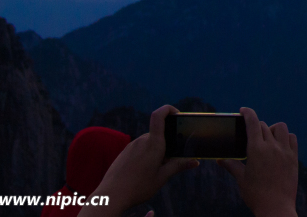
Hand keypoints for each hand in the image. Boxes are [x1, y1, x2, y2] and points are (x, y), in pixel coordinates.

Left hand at [79, 105, 198, 215]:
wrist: (111, 196)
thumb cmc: (138, 187)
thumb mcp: (162, 177)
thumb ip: (178, 166)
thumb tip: (195, 162)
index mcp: (154, 143)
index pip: (159, 115)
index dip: (168, 109)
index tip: (177, 115)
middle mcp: (142, 140)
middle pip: (158, 135)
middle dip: (166, 145)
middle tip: (169, 161)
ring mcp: (132, 146)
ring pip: (148, 143)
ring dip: (155, 152)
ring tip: (154, 171)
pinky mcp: (124, 153)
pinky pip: (139, 149)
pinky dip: (145, 156)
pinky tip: (142, 173)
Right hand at [219, 107, 297, 216]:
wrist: (276, 208)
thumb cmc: (256, 195)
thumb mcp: (241, 179)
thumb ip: (231, 166)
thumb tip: (219, 160)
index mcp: (256, 150)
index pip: (253, 123)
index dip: (248, 113)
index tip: (243, 110)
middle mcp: (272, 146)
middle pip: (264, 126)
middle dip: (256, 127)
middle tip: (252, 136)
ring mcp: (284, 151)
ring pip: (280, 128)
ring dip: (273, 129)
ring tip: (268, 138)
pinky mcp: (294, 158)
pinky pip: (292, 138)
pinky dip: (286, 137)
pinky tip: (280, 145)